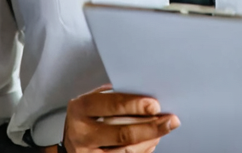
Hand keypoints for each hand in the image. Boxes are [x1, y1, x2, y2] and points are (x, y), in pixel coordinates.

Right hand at [62, 84, 179, 152]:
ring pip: (126, 150)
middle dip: (151, 127)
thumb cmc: (86, 117)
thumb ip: (113, 96)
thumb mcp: (92, 101)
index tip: (155, 105)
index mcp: (81, 108)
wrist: (71, 143)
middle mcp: (81, 133)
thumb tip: (146, 94)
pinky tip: (152, 141)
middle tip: (170, 121)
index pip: (112, 105)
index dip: (135, 105)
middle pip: (122, 133)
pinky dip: (143, 150)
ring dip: (150, 140)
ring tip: (163, 130)